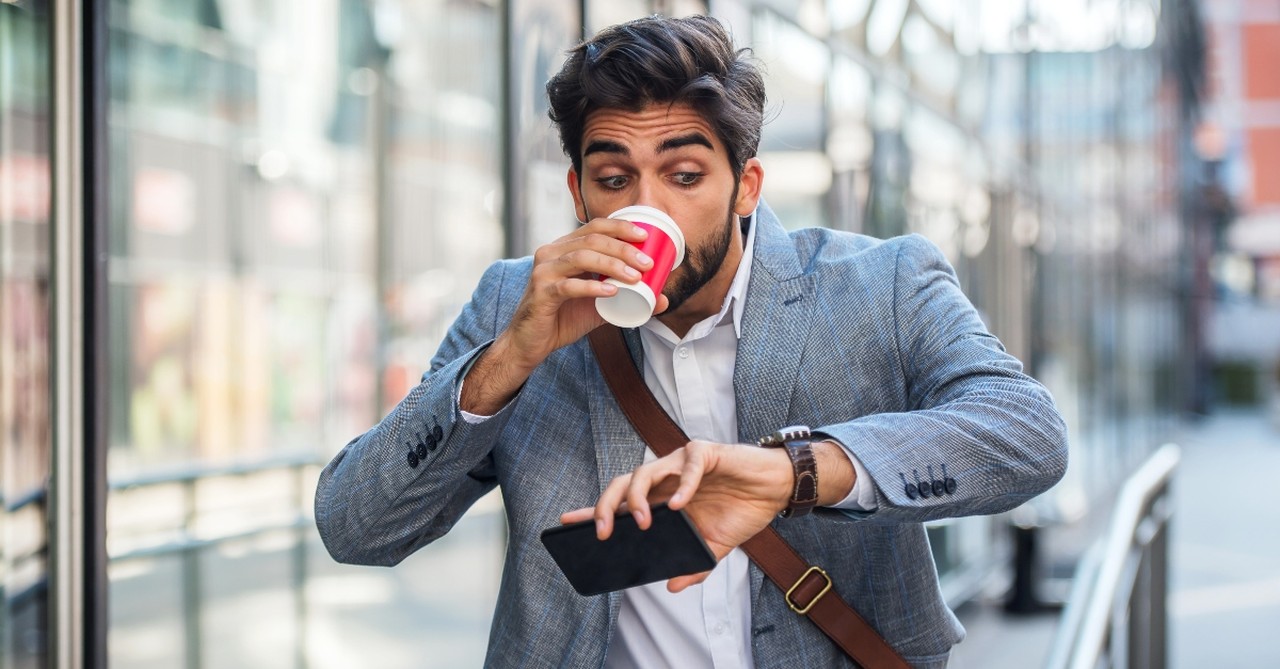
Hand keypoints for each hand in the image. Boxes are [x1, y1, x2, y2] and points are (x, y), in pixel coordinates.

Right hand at [504, 217, 669, 366]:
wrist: (531, 342)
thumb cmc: (563, 318)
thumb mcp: (600, 305)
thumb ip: (627, 298)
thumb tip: (663, 298)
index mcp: (564, 248)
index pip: (594, 227)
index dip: (620, 227)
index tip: (645, 237)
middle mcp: (551, 252)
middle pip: (592, 239)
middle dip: (623, 249)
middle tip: (647, 264)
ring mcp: (543, 271)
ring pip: (582, 257)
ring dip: (612, 265)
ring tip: (635, 278)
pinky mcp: (540, 292)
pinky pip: (569, 286)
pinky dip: (593, 287)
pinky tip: (611, 291)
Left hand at [560, 441, 792, 592]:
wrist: (775, 489)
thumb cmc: (741, 510)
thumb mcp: (714, 546)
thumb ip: (693, 565)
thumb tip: (673, 586)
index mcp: (662, 499)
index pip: (621, 503)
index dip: (593, 510)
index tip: (567, 522)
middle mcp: (665, 478)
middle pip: (622, 484)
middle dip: (605, 506)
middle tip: (601, 531)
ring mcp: (682, 463)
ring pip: (645, 470)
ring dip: (638, 497)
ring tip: (642, 522)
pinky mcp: (706, 453)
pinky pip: (689, 465)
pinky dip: (683, 484)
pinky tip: (679, 504)